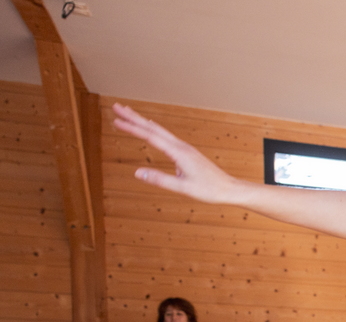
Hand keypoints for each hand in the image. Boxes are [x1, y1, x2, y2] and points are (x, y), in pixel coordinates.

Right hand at [112, 103, 244, 204]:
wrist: (229, 188)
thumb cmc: (209, 190)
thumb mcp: (183, 188)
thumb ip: (160, 180)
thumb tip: (137, 173)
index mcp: (179, 153)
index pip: (151, 137)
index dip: (132, 128)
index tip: (116, 120)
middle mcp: (181, 146)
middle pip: (153, 128)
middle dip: (133, 117)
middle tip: (116, 107)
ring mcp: (184, 147)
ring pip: (159, 130)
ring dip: (142, 121)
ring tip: (127, 113)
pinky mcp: (186, 151)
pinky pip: (165, 136)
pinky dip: (153, 129)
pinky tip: (149, 128)